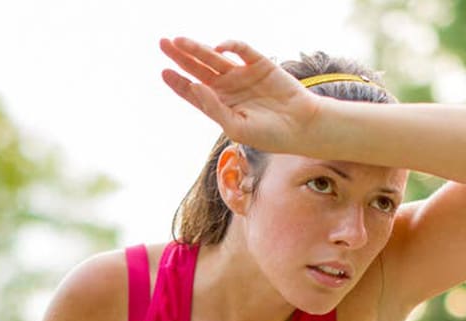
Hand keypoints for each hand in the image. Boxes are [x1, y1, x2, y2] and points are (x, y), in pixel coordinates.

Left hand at [160, 37, 320, 153]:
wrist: (301, 126)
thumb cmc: (269, 135)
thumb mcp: (236, 128)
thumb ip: (214, 109)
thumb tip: (195, 87)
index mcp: (219, 105)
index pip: (193, 91)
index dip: (177, 81)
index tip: (164, 71)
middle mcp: (227, 88)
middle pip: (198, 68)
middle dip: (180, 56)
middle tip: (163, 43)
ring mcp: (242, 74)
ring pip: (214, 57)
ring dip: (197, 48)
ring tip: (179, 41)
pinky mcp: (259, 63)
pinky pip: (240, 49)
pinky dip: (229, 45)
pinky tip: (218, 47)